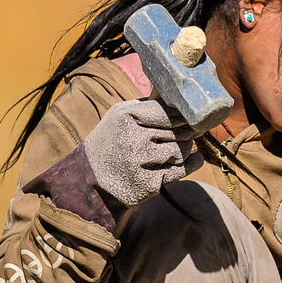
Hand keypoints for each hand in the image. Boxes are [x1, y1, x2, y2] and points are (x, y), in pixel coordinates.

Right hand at [81, 98, 197, 208]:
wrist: (88, 181)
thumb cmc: (111, 144)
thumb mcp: (119, 116)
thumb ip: (147, 106)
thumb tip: (179, 99)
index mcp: (126, 116)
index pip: (169, 110)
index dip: (184, 115)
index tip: (190, 117)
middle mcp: (133, 138)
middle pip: (180, 130)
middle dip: (188, 132)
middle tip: (191, 132)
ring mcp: (141, 162)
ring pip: (182, 149)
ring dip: (184, 149)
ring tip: (174, 149)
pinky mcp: (149, 183)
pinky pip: (183, 169)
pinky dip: (192, 163)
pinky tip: (193, 159)